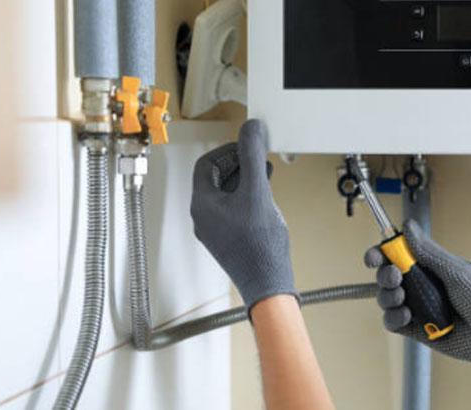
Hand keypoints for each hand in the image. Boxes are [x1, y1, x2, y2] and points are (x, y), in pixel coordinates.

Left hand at [191, 119, 296, 311]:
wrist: (268, 283)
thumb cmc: (259, 247)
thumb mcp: (257, 192)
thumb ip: (252, 157)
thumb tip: (251, 130)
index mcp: (202, 205)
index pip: (206, 165)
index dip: (227, 150)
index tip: (246, 146)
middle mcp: (204, 217)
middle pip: (215, 178)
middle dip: (238, 164)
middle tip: (257, 157)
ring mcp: (216, 229)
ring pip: (226, 194)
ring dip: (244, 180)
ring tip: (265, 174)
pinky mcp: (229, 238)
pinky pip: (234, 209)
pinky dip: (248, 197)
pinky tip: (265, 197)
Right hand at [365, 220, 470, 375]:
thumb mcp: (457, 270)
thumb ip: (428, 252)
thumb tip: (408, 226)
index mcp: (432, 267)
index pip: (399, 255)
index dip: (382, 253)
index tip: (375, 255)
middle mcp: (424, 286)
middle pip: (388, 276)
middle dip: (384, 274)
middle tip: (394, 275)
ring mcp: (421, 308)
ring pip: (388, 299)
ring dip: (387, 296)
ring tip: (402, 298)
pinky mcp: (420, 331)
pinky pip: (394, 323)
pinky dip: (393, 318)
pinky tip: (407, 315)